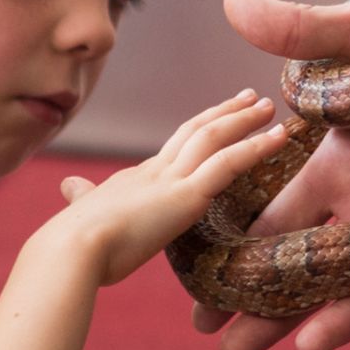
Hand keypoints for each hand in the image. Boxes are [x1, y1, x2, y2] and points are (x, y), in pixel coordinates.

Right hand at [51, 90, 287, 285]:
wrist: (69, 252)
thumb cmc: (72, 248)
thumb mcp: (81, 217)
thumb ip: (83, 201)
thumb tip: (70, 188)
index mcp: (134, 181)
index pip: (172, 149)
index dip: (197, 132)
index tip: (215, 121)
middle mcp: (153, 172)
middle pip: (195, 131)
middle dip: (223, 114)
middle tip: (249, 98)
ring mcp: (171, 181)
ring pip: (214, 138)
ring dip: (244, 120)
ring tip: (269, 107)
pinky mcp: (186, 197)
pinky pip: (228, 163)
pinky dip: (256, 146)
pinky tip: (279, 136)